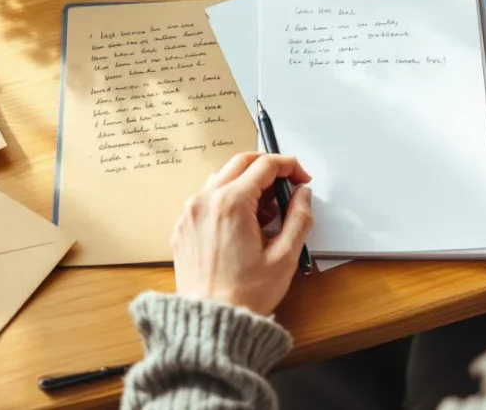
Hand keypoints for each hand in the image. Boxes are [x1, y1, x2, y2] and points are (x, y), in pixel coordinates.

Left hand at [171, 152, 313, 315]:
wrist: (210, 322)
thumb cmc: (244, 295)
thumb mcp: (285, 256)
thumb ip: (299, 218)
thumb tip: (302, 195)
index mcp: (231, 203)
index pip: (264, 165)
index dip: (289, 166)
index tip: (301, 178)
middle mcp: (205, 201)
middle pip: (240, 162)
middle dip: (267, 169)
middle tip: (286, 188)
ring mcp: (190, 213)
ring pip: (222, 179)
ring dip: (247, 185)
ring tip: (266, 215)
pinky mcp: (182, 227)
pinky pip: (207, 200)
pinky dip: (227, 201)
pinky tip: (243, 227)